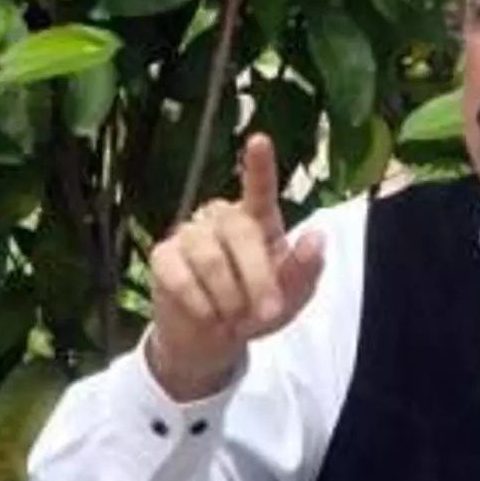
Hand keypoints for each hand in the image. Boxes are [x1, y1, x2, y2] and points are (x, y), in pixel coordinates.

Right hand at [146, 134, 324, 400]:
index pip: (260, 189)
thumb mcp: (292, 297)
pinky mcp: (162, 256)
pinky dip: (201, 304)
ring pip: (210, 258)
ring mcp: (190, 234)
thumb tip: (316, 238)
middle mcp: (223, 218)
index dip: (259, 166)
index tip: (259, 140)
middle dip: (257, 277)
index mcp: (260, 221)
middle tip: (267, 313)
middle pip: (240, 231)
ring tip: (234, 317)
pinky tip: (208, 315)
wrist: (215, 340)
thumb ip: (304, 269)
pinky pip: (180, 277)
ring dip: (229, 297)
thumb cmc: (258, 309)